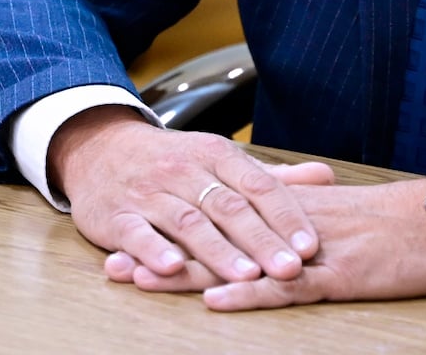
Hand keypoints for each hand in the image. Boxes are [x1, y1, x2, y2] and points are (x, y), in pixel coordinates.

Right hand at [48, 106, 332, 284]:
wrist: (99, 149)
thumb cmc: (171, 162)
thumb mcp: (219, 160)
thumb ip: (270, 176)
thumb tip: (326, 176)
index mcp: (214, 155)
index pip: (257, 185)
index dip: (285, 215)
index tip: (310, 245)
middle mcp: (184, 171)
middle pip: (227, 207)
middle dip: (261, 240)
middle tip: (289, 269)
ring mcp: (149, 193)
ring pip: (188, 222)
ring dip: (218, 250)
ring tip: (245, 275)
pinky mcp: (117, 215)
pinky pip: (136, 233)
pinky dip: (153, 250)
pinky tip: (171, 267)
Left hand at [107, 178, 425, 311]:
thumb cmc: (393, 224)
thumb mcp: (335, 216)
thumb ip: (294, 216)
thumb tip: (260, 225)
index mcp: (284, 211)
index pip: (216, 218)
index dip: (172, 229)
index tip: (129, 236)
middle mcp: (284, 227)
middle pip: (212, 239)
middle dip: (161, 252)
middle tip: (113, 263)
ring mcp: (307, 252)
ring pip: (236, 262)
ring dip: (185, 273)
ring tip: (140, 280)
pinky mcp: (335, 277)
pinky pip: (284, 289)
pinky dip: (248, 294)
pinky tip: (215, 301)